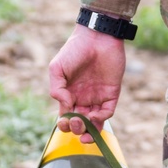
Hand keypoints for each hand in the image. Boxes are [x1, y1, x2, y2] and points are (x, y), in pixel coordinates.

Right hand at [48, 26, 125, 143]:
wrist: (97, 37)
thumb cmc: (74, 49)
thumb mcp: (57, 67)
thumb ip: (56, 88)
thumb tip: (64, 106)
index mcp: (69, 94)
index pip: (66, 116)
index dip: (65, 124)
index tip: (64, 122)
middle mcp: (83, 98)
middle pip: (80, 122)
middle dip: (77, 128)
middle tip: (76, 122)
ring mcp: (98, 96)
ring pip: (95, 121)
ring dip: (90, 130)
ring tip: (85, 129)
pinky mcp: (111, 92)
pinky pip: (108, 111)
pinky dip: (101, 118)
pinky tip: (94, 115)